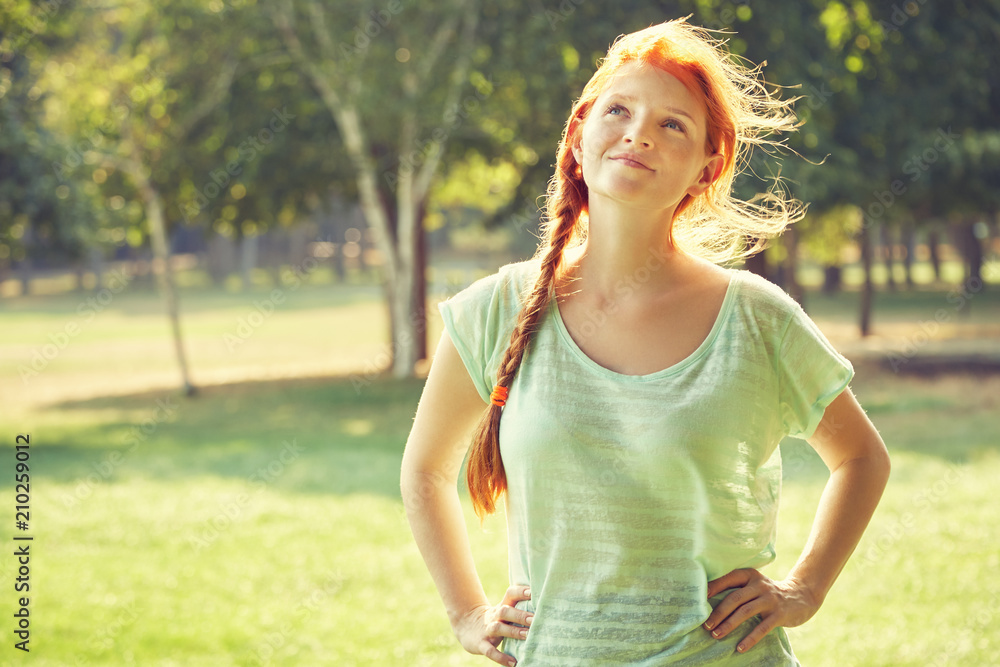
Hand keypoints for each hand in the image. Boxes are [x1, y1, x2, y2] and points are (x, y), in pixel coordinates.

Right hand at [452, 584, 533, 665]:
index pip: (510, 594)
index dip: (520, 591)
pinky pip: (490, 651)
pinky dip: (501, 657)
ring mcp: (487, 630)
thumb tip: (545, 605)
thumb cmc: (495, 618)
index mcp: (502, 606)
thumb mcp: (503, 610)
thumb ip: (519, 607)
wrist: (466, 626)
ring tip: (527, 636)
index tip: (533, 592)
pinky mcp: (481, 644)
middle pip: (505, 611)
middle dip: (520, 615)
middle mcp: (494, 616)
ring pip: (498, 628)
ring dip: (513, 631)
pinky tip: (513, 663)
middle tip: (535, 619)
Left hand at [703, 568, 820, 653]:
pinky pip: (762, 627)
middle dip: (718, 612)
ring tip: (716, 635)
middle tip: (705, 625)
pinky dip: (750, 638)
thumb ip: (737, 589)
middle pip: (734, 598)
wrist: (801, 595)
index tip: (697, 600)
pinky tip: (740, 647)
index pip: (728, 579)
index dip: (712, 588)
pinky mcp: (780, 614)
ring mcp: (770, 599)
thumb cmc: (767, 593)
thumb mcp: (753, 585)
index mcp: (749, 575)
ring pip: (745, 612)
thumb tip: (706, 600)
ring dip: (729, 625)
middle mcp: (759, 584)